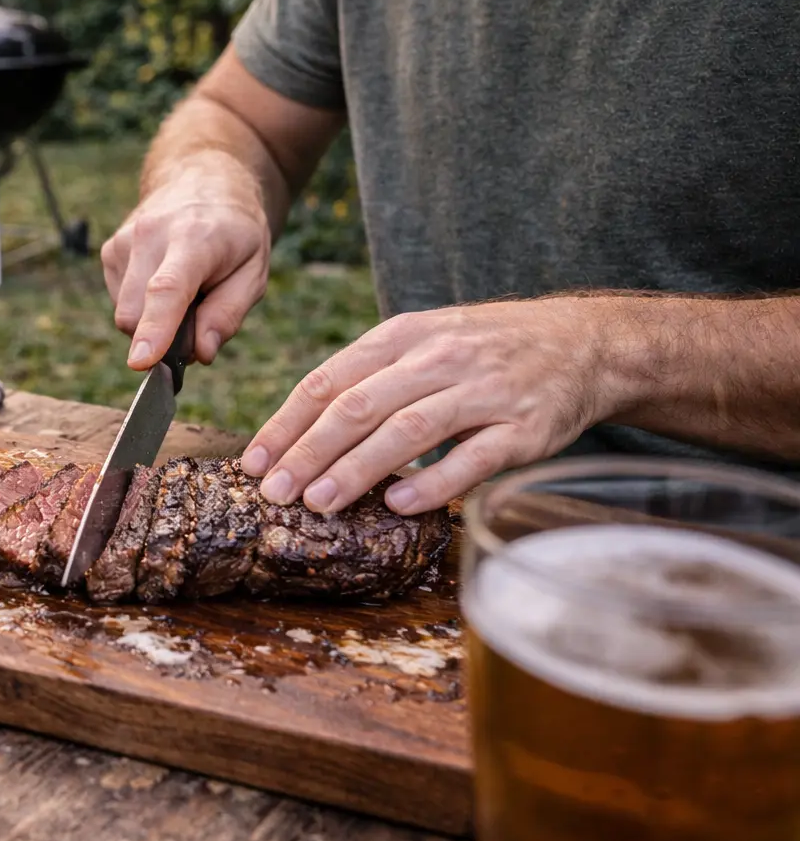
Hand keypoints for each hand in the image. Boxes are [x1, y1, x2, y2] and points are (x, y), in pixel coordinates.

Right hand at [102, 157, 271, 367]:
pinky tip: (162, 281)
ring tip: (184, 291)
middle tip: (198, 320)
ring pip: (125, 314)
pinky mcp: (109, 250)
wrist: (203, 180)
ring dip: (153, 320)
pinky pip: (120, 302)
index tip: (140, 361)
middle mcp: (149, 235)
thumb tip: (200, 353)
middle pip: (135, 314)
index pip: (167, 289)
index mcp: (193, 238)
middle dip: (162, 338)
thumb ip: (228, 314)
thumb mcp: (254, 273)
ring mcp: (123, 241)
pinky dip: (142, 306)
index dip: (155, 329)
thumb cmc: (234, 233)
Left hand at [240, 298, 622, 514]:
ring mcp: (484, 392)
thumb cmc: (485, 350)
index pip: (329, 380)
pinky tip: (397, 504)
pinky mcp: (524, 429)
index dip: (287, 423)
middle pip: (359, 406)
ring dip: (357, 469)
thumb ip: (369, 376)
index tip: (254, 462)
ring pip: (408, 430)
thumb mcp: (424, 341)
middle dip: (308, 452)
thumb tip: (301, 430)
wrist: (585, 343)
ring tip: (319, 503)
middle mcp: (439, 358)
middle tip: (274, 492)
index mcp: (404, 336)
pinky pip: (472, 458)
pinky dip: (432, 482)